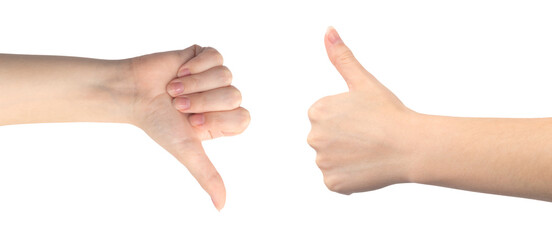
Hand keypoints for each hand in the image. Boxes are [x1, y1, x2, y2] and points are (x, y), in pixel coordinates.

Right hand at [127, 45, 249, 209]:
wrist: (132, 93)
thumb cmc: (157, 123)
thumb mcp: (186, 151)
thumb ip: (208, 176)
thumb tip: (222, 207)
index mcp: (222, 121)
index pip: (242, 118)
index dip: (217, 119)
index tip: (191, 122)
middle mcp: (221, 99)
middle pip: (234, 96)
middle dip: (202, 101)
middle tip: (178, 104)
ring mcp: (214, 76)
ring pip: (226, 75)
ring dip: (195, 84)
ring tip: (173, 88)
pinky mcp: (203, 56)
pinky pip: (215, 56)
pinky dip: (195, 66)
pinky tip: (178, 72)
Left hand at [308, 28, 420, 193]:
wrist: (411, 146)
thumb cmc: (389, 112)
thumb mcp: (363, 81)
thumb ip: (341, 57)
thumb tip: (328, 31)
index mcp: (316, 112)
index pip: (326, 119)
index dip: (348, 121)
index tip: (364, 121)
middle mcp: (313, 137)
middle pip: (327, 140)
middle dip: (345, 140)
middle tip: (369, 137)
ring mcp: (322, 162)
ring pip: (332, 161)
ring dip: (347, 159)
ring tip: (370, 152)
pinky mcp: (333, 183)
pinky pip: (337, 181)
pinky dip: (350, 178)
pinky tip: (367, 168)